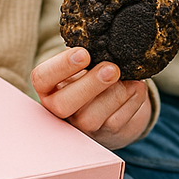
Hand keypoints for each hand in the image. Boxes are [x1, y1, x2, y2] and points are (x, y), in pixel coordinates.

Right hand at [33, 47, 150, 149]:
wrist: (112, 101)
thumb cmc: (92, 73)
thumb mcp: (83, 63)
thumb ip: (86, 56)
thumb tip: (103, 45)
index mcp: (48, 87)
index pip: (42, 78)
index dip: (61, 66)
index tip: (84, 53)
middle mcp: (59, 109)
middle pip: (63, 104)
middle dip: (89, 85)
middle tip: (111, 68)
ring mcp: (82, 126)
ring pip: (90, 118)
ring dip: (114, 95)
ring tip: (127, 76)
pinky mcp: (105, 134)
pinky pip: (117, 122)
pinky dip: (131, 101)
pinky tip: (136, 85)